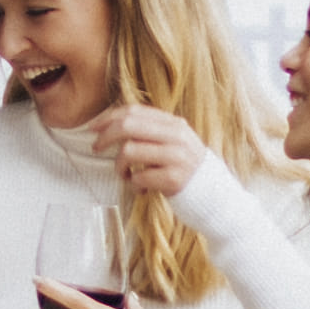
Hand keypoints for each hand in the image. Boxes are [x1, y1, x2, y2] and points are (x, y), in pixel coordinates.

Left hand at [88, 106, 213, 213]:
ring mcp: (177, 157)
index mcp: (174, 124)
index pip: (134, 111)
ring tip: (126, 175)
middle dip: (105, 136)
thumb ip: (150, 130)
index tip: (93, 127)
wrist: (216, 197)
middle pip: (128, 126)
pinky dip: (134, 184)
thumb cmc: (184, 169)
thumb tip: (110, 123)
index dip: (108, 117)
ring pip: (128, 151)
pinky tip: (142, 188)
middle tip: (96, 148)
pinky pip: (139, 177)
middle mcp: (177, 137)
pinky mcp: (175, 179)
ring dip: (119, 166)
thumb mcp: (173, 142)